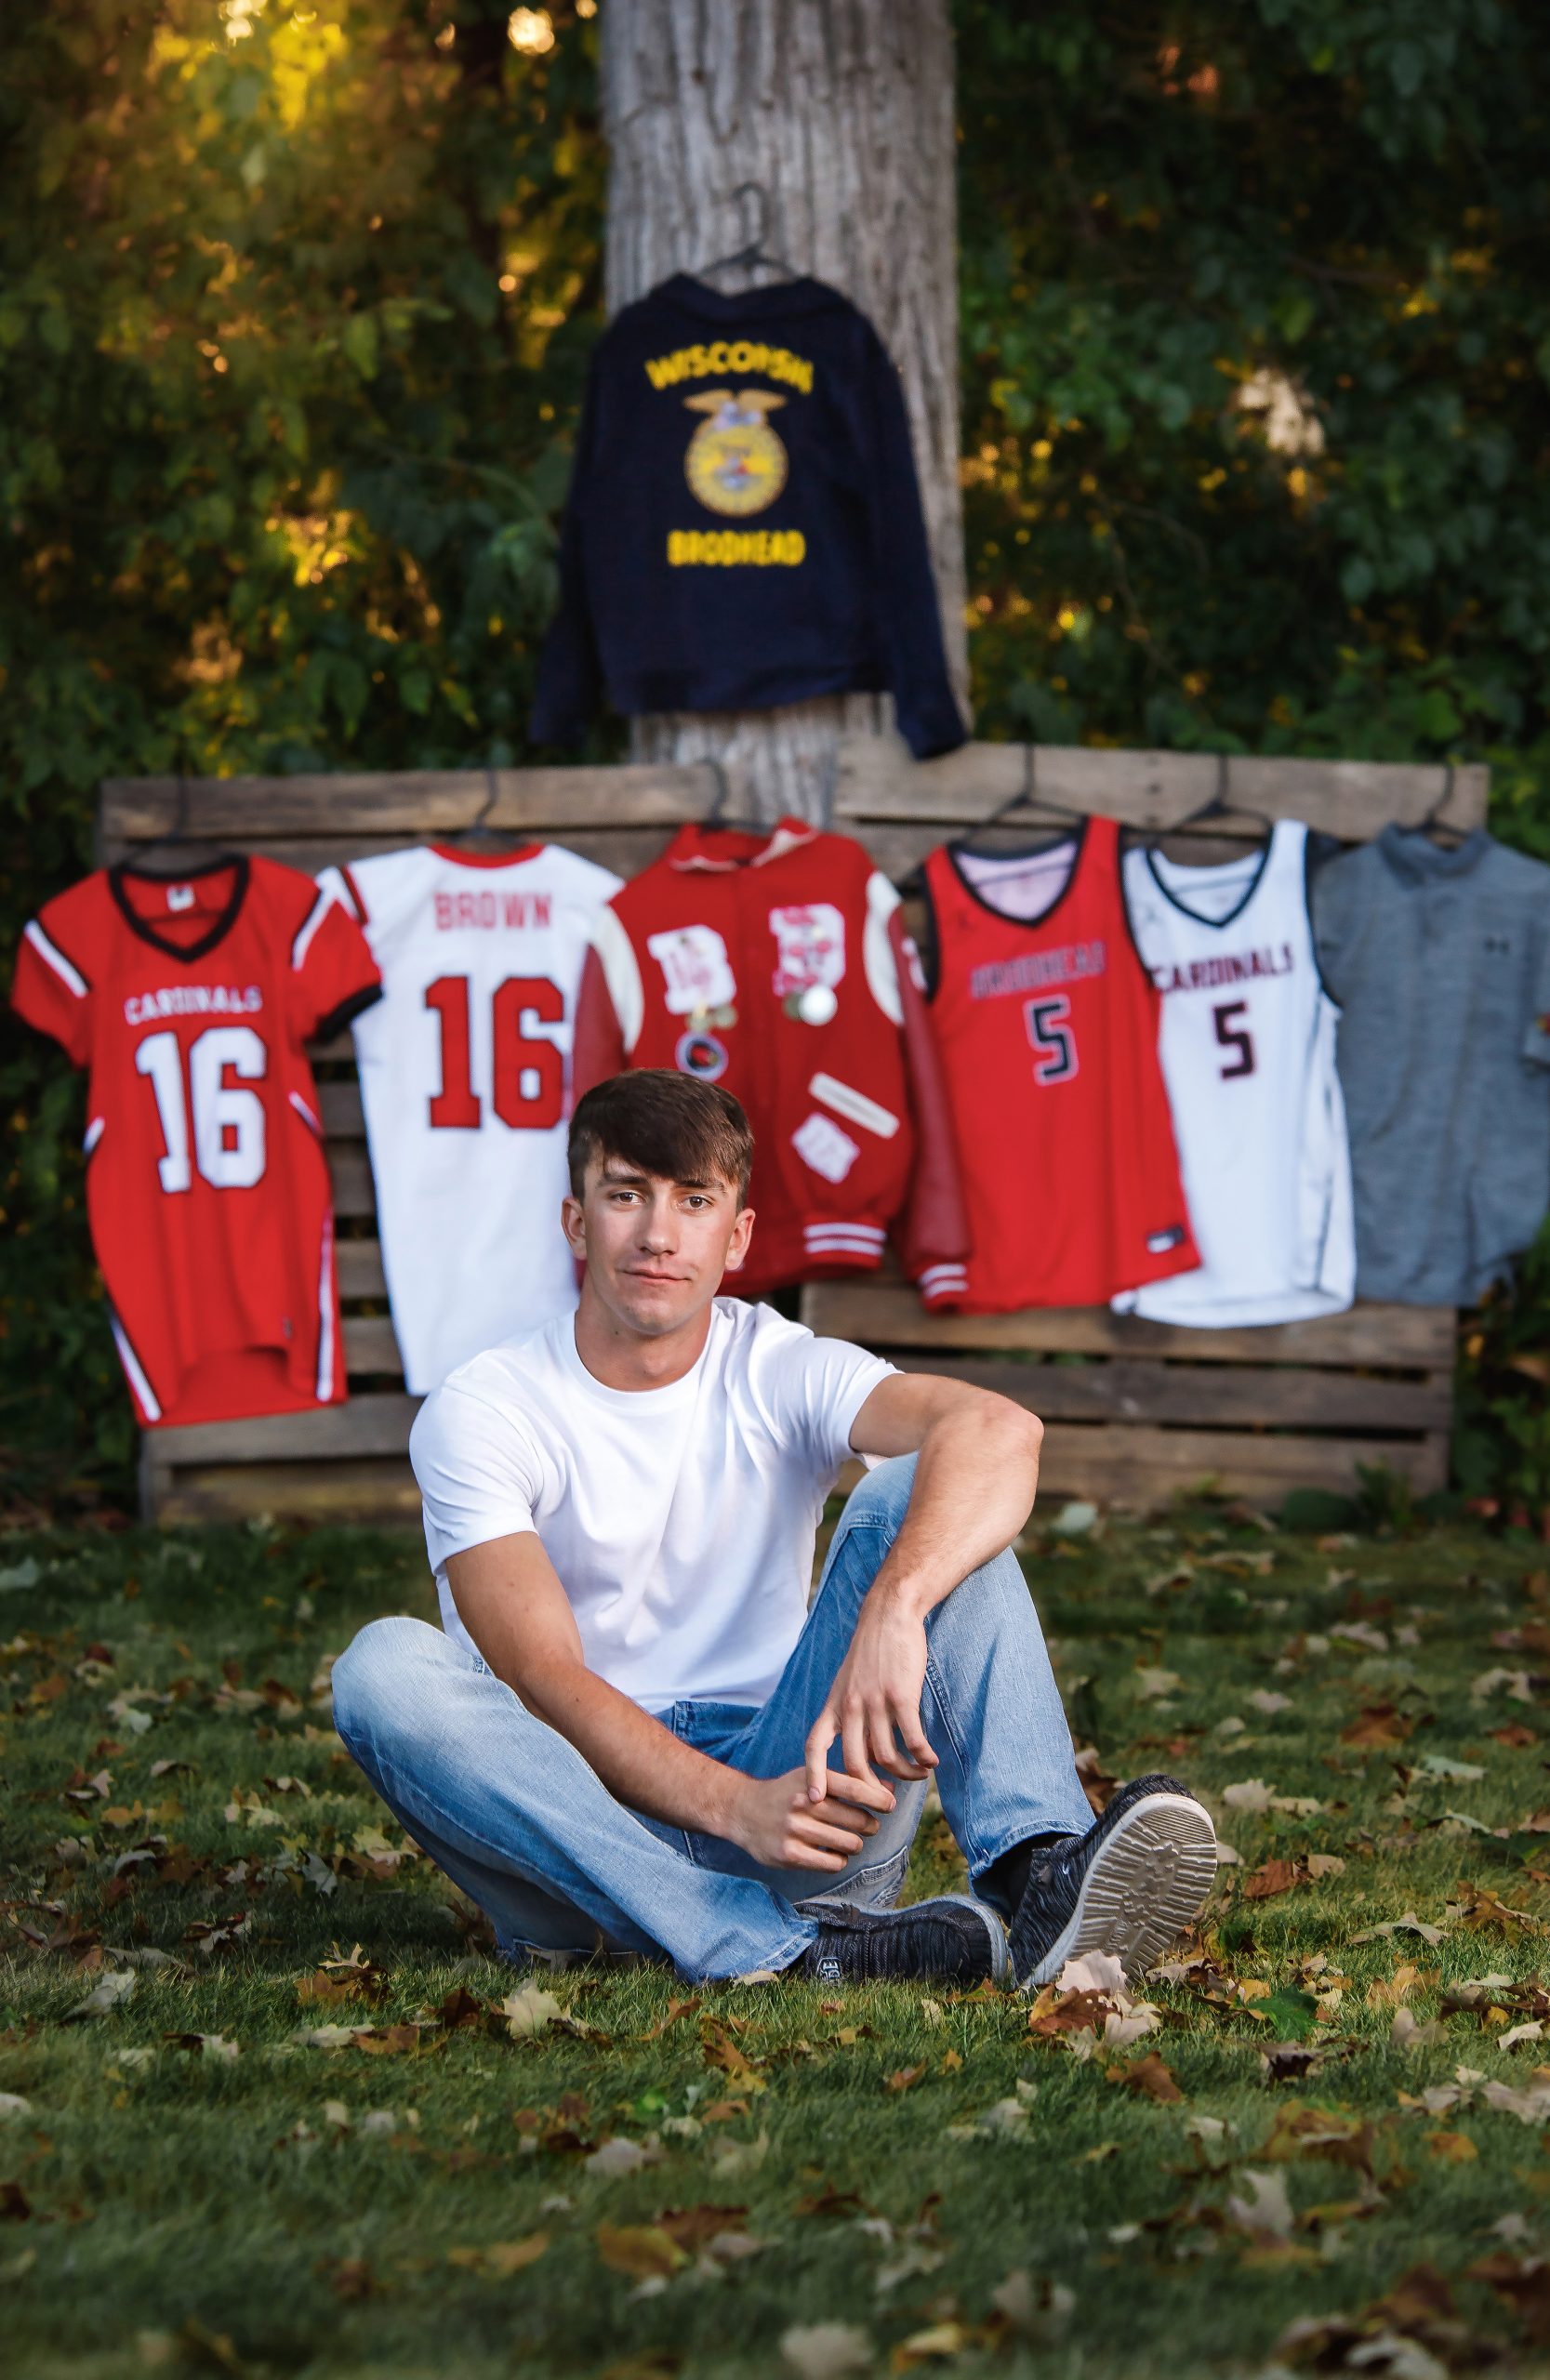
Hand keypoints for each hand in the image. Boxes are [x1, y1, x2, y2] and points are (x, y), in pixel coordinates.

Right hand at [728, 1765, 896, 1872]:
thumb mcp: (811, 1778)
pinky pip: (832, 1862)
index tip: (890, 1805)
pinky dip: (839, 1860)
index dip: (879, 1798)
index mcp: (811, 1779)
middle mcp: (804, 1803)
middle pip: (857, 1819)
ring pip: (849, 1843)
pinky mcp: (790, 1854)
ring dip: (856, 1844)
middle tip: (869, 1826)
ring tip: (851, 1841)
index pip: (856, 1788)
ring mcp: (796, 1830)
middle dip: (870, 1825)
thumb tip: (890, 1790)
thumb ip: (848, 1783)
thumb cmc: (787, 1793)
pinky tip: (834, 1854)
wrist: (743, 1810)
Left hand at [804, 1590, 937, 1801]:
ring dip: (905, 1773)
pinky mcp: (901, 1696)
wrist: (889, 1615)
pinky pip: (912, 1740)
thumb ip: (850, 1713)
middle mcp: (850, 1706)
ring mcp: (875, 1702)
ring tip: (919, 1775)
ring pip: (886, 1756)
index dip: (813, 1775)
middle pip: (854, 1763)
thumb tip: (862, 1751)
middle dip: (870, 1790)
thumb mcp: (848, 1681)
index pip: (814, 1745)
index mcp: (834, 1704)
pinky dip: (923, 1757)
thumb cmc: (872, 1651)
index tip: (815, 1800)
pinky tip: (931, 1761)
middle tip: (887, 1799)